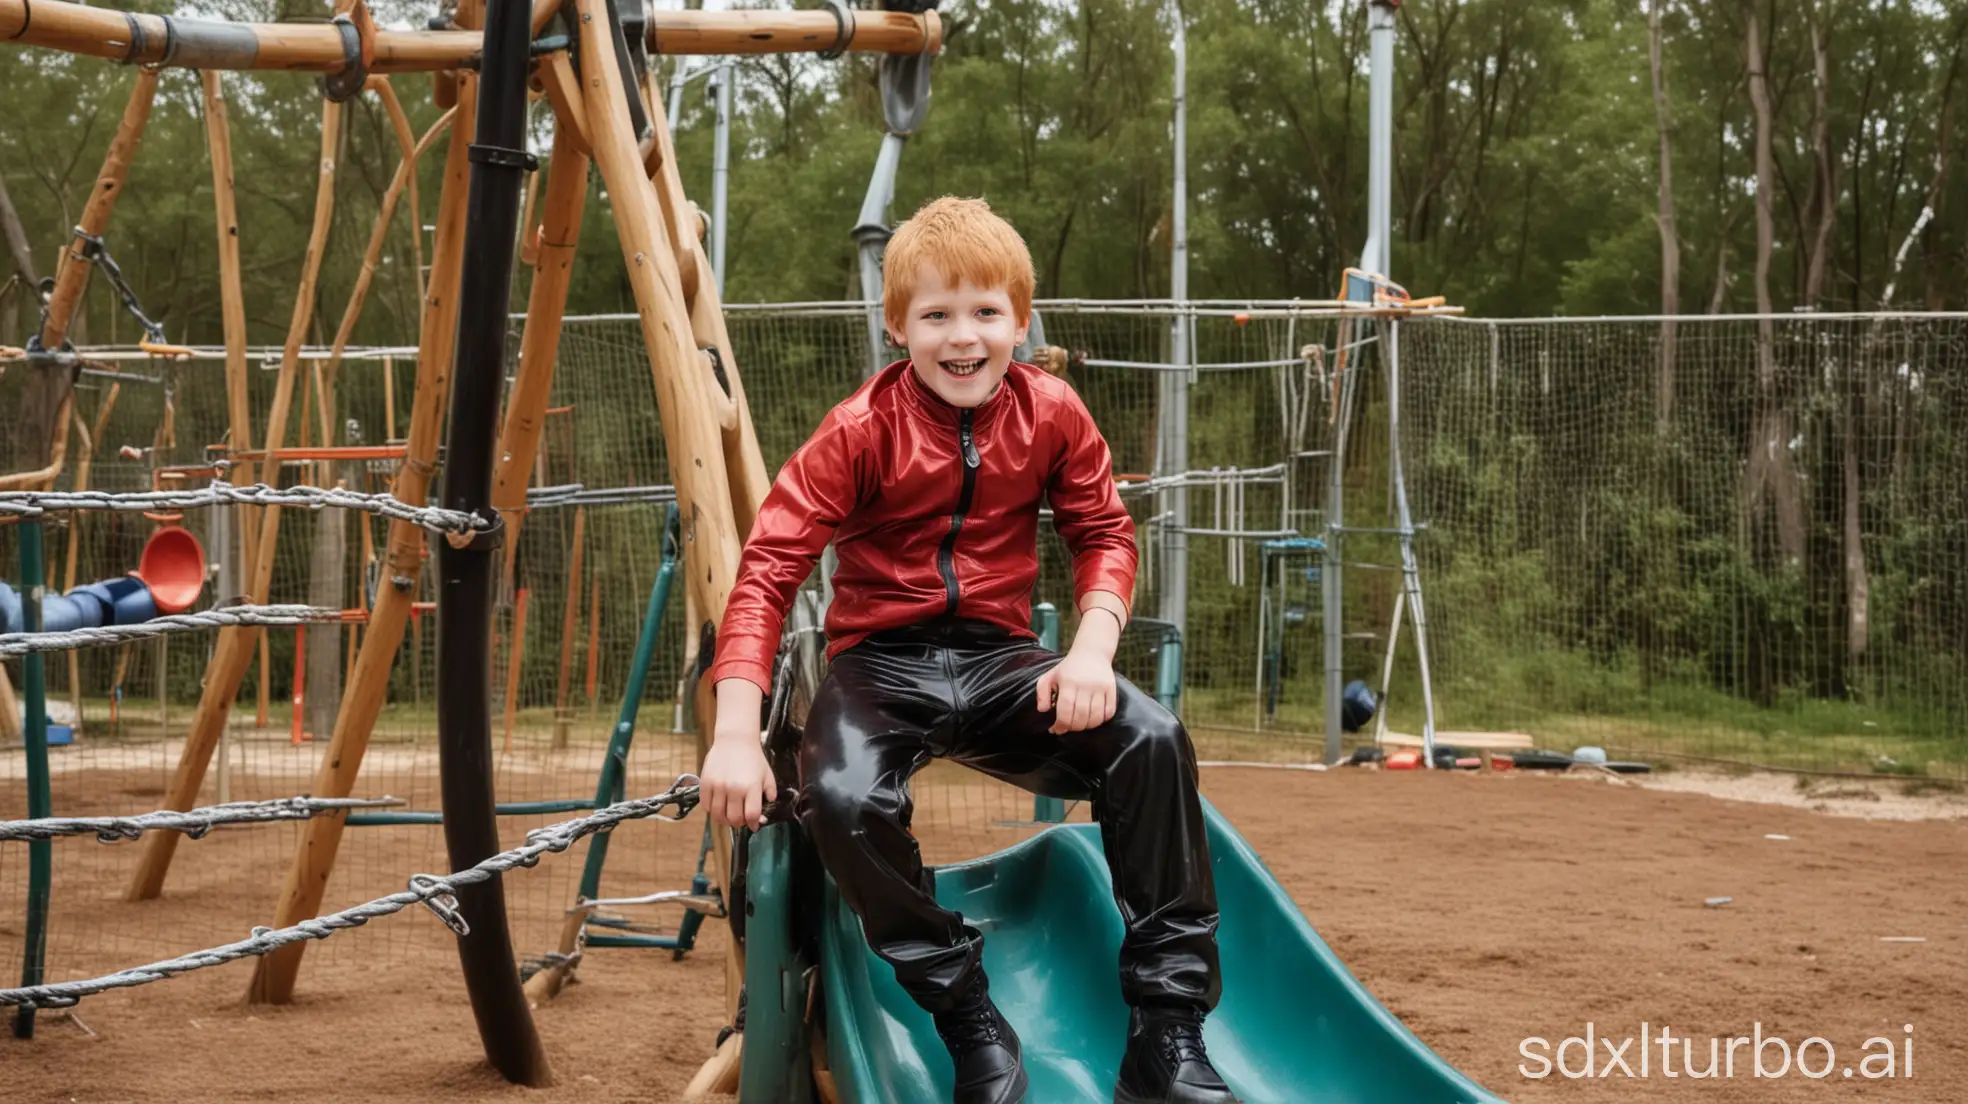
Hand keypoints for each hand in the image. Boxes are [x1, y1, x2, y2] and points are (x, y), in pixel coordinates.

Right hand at [702, 679, 775, 828]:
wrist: (735, 740)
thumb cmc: (753, 758)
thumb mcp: (767, 775)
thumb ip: (770, 794)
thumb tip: (763, 815)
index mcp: (751, 787)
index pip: (751, 815)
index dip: (753, 824)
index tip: (754, 825)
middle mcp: (734, 788)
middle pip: (734, 819)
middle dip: (739, 823)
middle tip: (741, 820)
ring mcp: (718, 786)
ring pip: (718, 815)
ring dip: (724, 820)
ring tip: (728, 816)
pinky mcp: (705, 783)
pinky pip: (706, 806)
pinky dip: (712, 811)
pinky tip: (718, 806)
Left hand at [1034, 649, 1116, 734]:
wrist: (1091, 652)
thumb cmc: (1068, 668)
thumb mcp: (1050, 676)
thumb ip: (1042, 693)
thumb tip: (1043, 710)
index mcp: (1068, 682)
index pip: (1065, 710)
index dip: (1060, 724)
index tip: (1056, 728)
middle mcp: (1085, 685)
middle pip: (1080, 716)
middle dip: (1073, 727)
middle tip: (1069, 727)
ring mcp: (1100, 687)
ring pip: (1095, 717)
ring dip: (1087, 726)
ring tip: (1081, 723)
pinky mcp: (1111, 689)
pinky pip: (1109, 712)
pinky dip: (1101, 720)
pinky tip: (1094, 717)